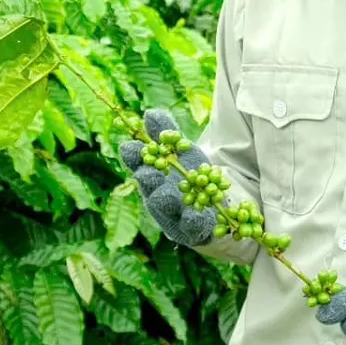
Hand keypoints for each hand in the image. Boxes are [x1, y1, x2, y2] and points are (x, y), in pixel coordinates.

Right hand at [118, 107, 215, 247]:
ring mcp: (172, 215)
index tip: (131, 147)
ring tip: (164, 193)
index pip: (138, 165)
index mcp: (152, 176)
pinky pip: (190, 227)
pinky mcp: (191, 230)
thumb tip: (149, 114)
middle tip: (146, 171)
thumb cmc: (191, 178)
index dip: (134, 157)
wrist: (214, 210)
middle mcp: (157, 196)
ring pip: (165, 209)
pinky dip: (192, 221)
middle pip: (148, 188)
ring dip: (164, 200)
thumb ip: (168, 135)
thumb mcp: (184, 153)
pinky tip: (196, 215)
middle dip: (147, 180)